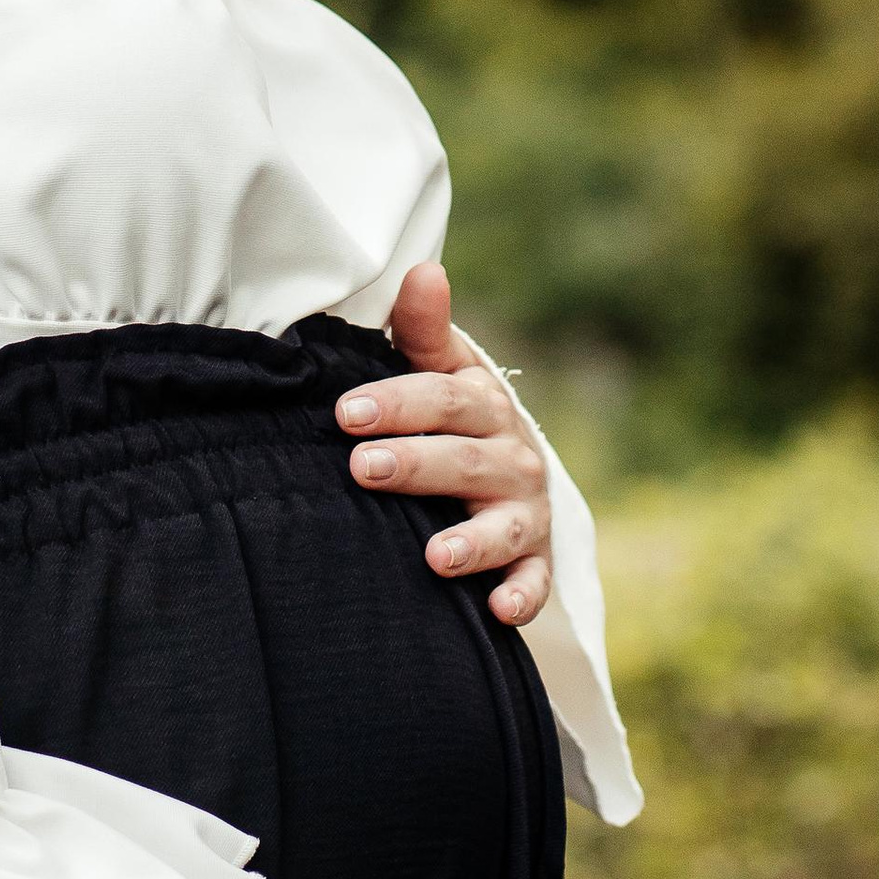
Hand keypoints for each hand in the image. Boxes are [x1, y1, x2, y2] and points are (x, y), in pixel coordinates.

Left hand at [337, 258, 554, 629]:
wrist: (503, 481)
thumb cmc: (450, 417)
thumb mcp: (439, 371)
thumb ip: (424, 329)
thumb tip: (423, 270)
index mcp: (483, 403)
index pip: (445, 396)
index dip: (397, 403)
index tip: (345, 413)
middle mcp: (512, 455)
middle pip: (467, 457)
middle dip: (418, 464)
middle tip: (364, 468)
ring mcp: (524, 511)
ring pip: (504, 524)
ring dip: (472, 541)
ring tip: (435, 555)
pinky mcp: (533, 562)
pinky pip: (534, 582)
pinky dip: (523, 596)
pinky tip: (498, 609)